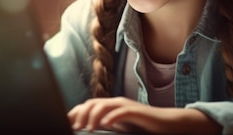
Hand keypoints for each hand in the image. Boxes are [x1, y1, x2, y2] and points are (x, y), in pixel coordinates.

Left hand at [67, 97, 220, 133]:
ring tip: (87, 128)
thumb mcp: (119, 127)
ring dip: (94, 116)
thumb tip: (87, 129)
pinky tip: (106, 124)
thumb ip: (105, 125)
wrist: (166, 123)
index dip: (75, 113)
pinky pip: (122, 112)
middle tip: (75, 127)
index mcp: (109, 106)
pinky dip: (113, 117)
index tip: (65, 122)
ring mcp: (125, 105)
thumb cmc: (142, 126)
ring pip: (104, 105)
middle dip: (81, 114)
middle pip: (92, 103)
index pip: (87, 105)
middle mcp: (115, 102)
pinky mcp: (136, 111)